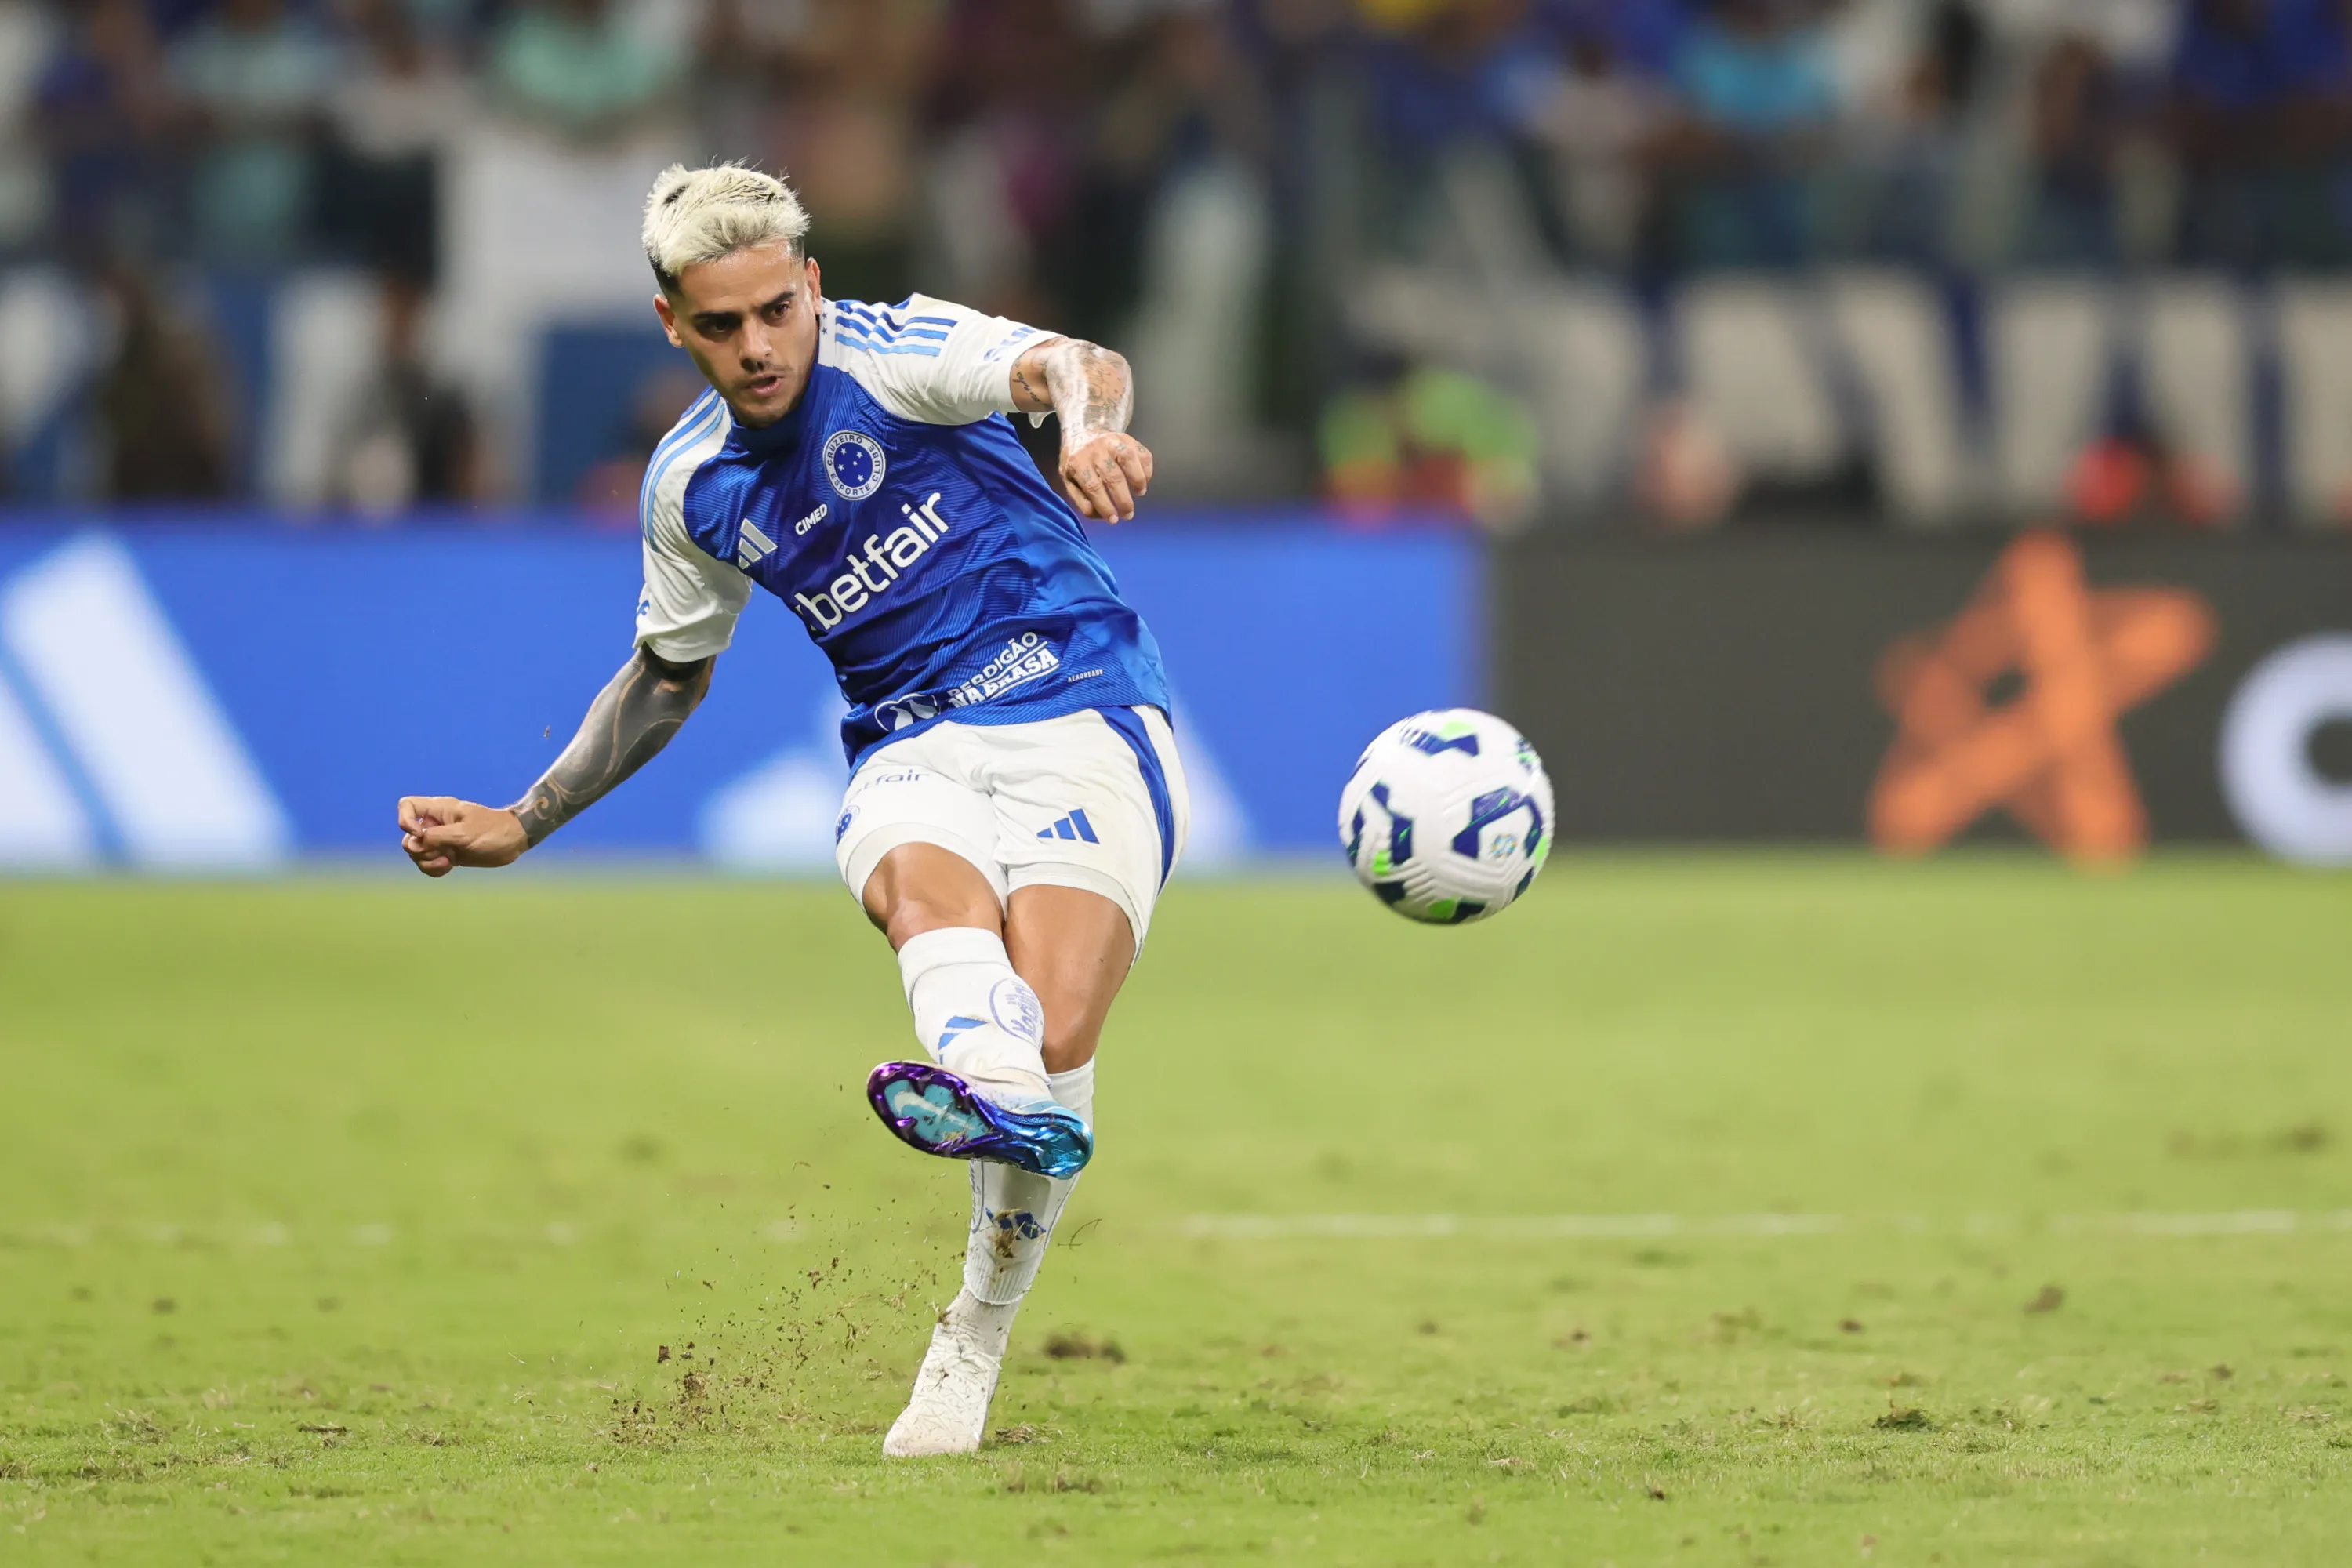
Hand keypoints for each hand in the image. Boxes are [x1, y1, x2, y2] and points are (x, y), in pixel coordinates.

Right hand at [398, 796, 528, 876]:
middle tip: (441, 853)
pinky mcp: (447, 853)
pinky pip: (428, 863)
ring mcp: (440, 839)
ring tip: (448, 861)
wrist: (514, 841)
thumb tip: (414, 842)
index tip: (421, 835)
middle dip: (420, 850)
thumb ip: (437, 837)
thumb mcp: (464, 833)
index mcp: (439, 810)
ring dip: (428, 862)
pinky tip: (450, 867)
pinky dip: (434, 869)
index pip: (407, 806)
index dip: (406, 821)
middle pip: (408, 837)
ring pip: (417, 853)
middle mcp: (435, 823)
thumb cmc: (493, 831)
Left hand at [1058, 432, 1152, 522]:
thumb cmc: (1077, 461)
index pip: (1093, 487)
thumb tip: (1100, 515)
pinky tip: (1143, 480)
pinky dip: (1147, 470)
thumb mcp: (1069, 479)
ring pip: (1129, 461)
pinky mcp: (1128, 438)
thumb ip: (1081, 499)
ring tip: (1139, 494)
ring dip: (1138, 481)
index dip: (1105, 506)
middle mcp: (1095, 449)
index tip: (1114, 519)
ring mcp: (1113, 441)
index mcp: (1077, 461)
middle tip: (1128, 514)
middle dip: (1123, 501)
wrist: (1084, 431)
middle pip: (1113, 477)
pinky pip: (1142, 454)